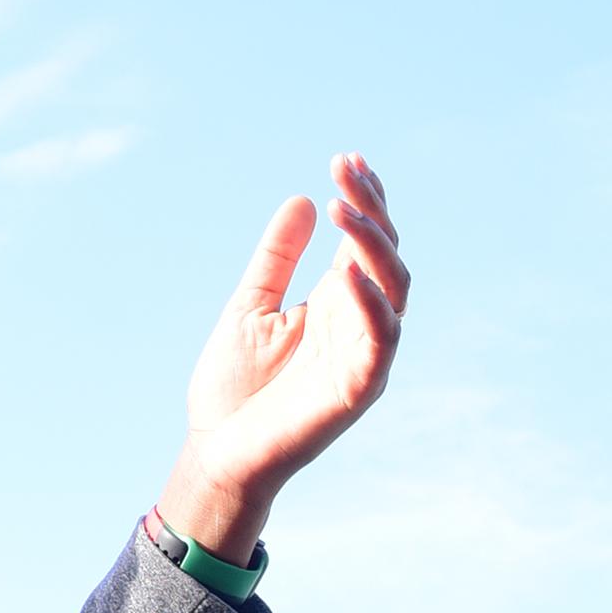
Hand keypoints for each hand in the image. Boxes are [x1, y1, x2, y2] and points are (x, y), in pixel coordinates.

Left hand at [153, 156, 409, 566]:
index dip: (364, 200)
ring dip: (373, 246)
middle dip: (371, 210)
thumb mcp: (250, 306)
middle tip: (345, 170)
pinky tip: (348, 269)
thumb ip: (277, 258)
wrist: (218, 453)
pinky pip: (380, 339)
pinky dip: (371, 303)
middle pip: (385, 255)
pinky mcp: (358, 387)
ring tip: (344, 209)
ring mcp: (363, 354)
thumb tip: (302, 199)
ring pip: (393, 289)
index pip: (365, 241)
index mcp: (337, 303)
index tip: (344, 159)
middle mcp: (359, 323)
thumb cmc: (235, 390)